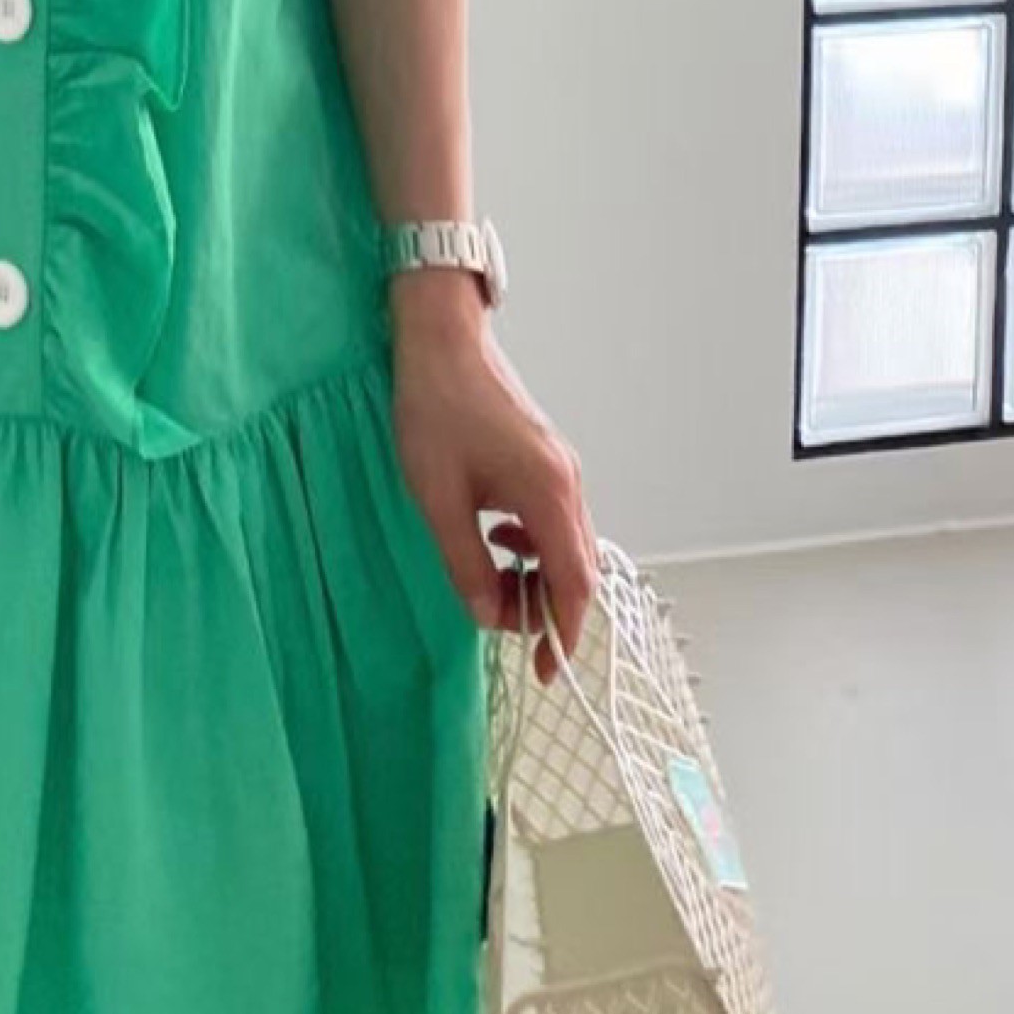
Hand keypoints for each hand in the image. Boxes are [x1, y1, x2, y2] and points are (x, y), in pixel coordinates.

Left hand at [387, 270, 598, 684]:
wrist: (442, 340)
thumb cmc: (435, 410)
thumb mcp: (438, 498)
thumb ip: (466, 564)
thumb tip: (488, 616)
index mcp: (549, 494)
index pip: (574, 584)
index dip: (564, 635)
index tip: (546, 672)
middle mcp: (569, 483)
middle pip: (577, 568)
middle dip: (548, 609)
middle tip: (512, 633)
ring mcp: (562, 468)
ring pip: (567, 544)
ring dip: (537, 575)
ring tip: (493, 583)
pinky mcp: (548, 459)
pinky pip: (555, 519)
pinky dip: (533, 544)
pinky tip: (495, 538)